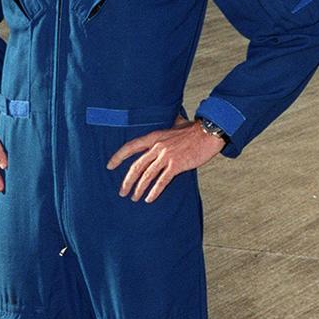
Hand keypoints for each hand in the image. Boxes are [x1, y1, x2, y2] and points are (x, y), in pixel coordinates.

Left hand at [106, 115, 223, 202]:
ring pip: (147, 175)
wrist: (209, 133)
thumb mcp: (176, 124)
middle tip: (122, 192)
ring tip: (133, 197)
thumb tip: (171, 119)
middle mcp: (157, 146)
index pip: (130, 146)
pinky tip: (149, 199)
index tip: (109, 166)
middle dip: (127, 181)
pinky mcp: (177, 165)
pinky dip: (154, 191)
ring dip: (138, 188)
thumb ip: (169, 124)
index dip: (118, 157)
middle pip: (136, 166)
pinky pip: (162, 181)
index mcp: (154, 136)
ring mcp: (166, 156)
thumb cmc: (194, 129)